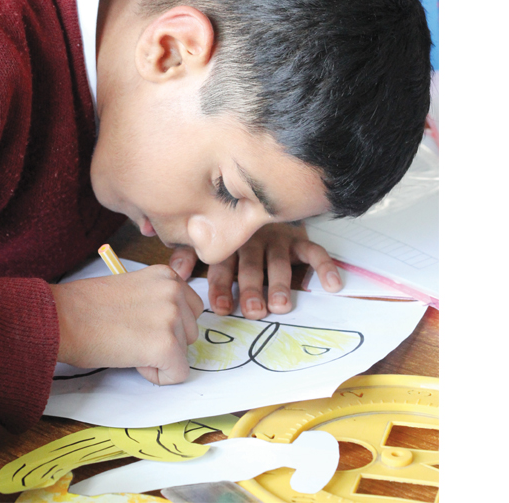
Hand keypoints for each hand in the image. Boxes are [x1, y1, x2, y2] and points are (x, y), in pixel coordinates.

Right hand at [50, 265, 203, 384]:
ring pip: (184, 354)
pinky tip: (131, 359)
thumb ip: (157, 301)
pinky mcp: (166, 345)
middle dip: (167, 342)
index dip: (166, 325)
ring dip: (161, 357)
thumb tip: (170, 325)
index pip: (189, 309)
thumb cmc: (84, 308)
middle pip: (191, 332)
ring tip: (128, 344)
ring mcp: (172, 317)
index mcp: (166, 275)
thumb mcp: (131, 289)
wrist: (61, 318)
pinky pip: (177, 374)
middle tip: (131, 335)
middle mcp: (174, 291)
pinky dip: (156, 376)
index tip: (140, 324)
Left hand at [168, 222, 341, 319]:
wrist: (261, 197)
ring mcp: (277, 238)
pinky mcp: (300, 239)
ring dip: (280, 283)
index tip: (221, 308)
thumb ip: (189, 255)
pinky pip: (315, 252)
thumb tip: (175, 272)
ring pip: (278, 261)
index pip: (221, 265)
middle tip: (253, 310)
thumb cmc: (231, 229)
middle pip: (250, 265)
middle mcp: (252, 239)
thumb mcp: (206, 239)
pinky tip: (332, 285)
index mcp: (227, 242)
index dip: (220, 286)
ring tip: (281, 305)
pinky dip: (325, 267)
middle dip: (250, 289)